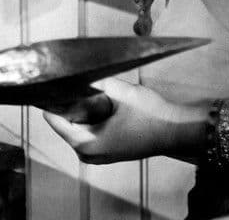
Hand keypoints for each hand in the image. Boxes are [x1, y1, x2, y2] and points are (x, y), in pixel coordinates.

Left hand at [42, 77, 192, 164]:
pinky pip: (88, 132)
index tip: (60, 83)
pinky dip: (93, 118)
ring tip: (102, 97)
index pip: (53, 119)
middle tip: (88, 87)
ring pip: (77, 126)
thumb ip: (95, 82)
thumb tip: (74, 72)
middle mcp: (86, 154)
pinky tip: (107, 107)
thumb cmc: (151, 115)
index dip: (54, 99)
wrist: (175, 131)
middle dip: (73, 103)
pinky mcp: (105, 152)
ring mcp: (96, 156)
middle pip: (64, 123)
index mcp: (85, 144)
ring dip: (84, 110)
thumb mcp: (121, 92)